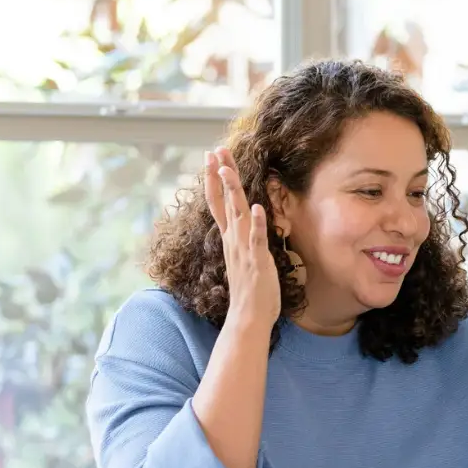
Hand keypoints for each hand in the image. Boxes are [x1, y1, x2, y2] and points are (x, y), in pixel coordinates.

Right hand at [203, 148, 280, 327]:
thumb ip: (242, 237)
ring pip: (237, 215)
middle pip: (224, 201)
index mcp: (230, 238)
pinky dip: (256, 224)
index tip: (211, 157)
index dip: (214, 179)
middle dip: (219, 175)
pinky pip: (256, 239)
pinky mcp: (256, 261)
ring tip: (228, 169)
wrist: (248, 317)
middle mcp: (233, 240)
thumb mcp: (244, 256)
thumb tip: (244, 220)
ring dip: (232, 192)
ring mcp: (243, 249)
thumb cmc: (250, 289)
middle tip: (215, 150)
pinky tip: (256, 207)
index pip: (218, 203)